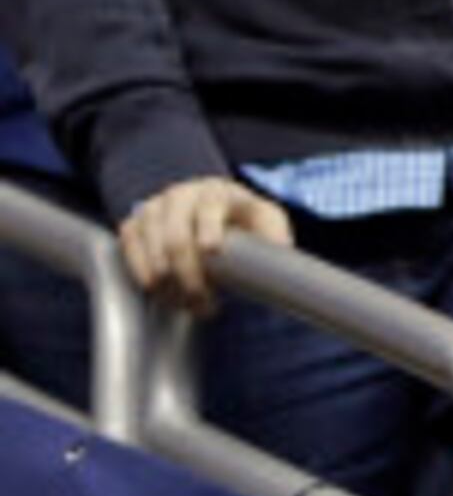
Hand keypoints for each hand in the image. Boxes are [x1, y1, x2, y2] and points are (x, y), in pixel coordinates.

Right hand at [118, 176, 294, 313]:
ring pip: (149, 243)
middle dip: (188, 274)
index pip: (210, 207)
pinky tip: (160, 293)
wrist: (211, 213)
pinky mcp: (134, 223)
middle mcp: (182, 195)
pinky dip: (141, 273)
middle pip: (176, 234)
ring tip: (185, 304)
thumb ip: (274, 235)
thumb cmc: (243, 222)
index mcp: (218, 192)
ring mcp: (154, 207)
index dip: (209, 228)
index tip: (211, 250)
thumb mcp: (267, 223)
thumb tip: (280, 256)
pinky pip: (129, 247)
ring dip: (165, 280)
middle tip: (202, 302)